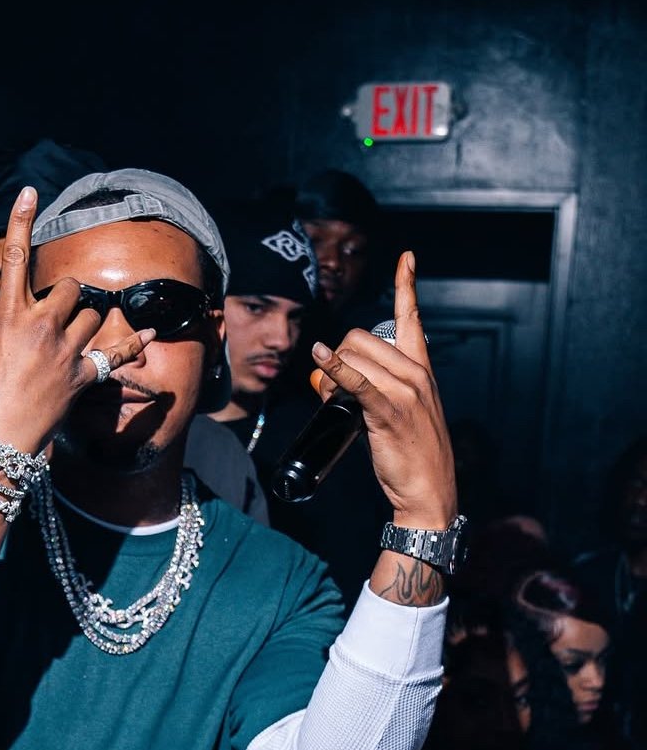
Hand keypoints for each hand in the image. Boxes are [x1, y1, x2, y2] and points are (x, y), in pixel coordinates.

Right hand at [0, 186, 155, 454]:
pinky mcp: (81, 377)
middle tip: (58, 321)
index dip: (20, 221)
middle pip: (72, 289)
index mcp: (8, 318)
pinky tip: (149, 333)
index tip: (29, 191)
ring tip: (69, 347)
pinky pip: (115, 352)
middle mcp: (39, 327)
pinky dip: (133, 344)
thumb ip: (13, 327)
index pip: (14, 258)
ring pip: (93, 316)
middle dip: (70, 298)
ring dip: (87, 324)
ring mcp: (63, 352)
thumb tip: (31, 320)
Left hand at [309, 251, 456, 528]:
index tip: (408, 257)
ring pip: (353, 356)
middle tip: (333, 389)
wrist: (429, 491)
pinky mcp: (388, 409)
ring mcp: (404, 390)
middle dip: (337, 357)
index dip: (407, 285)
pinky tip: (319, 360)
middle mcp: (416, 372)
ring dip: (330, 374)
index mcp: (422, 369)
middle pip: (361, 338)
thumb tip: (332, 375)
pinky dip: (333, 368)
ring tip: (332, 401)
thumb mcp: (399, 412)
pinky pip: (355, 379)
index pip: (413, 317)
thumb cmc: (411, 455)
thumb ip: (374, 387)